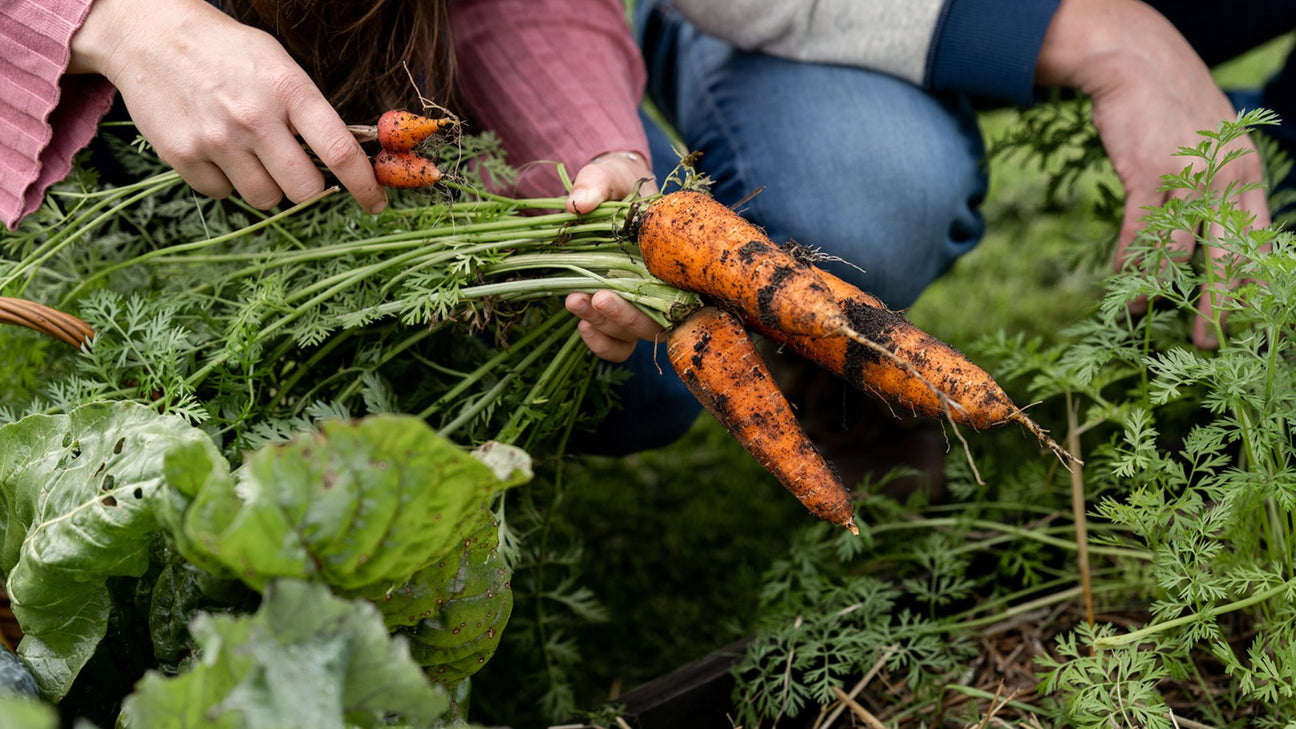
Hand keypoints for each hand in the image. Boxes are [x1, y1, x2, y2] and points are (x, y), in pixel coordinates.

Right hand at [70, 0, 386, 213]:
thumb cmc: (227, 51)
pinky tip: (217, 150)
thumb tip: (347, 159)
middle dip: (308, 186)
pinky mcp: (183, 155)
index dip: (365, 185)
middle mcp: (254, 118)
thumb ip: (310, 111)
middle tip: (295, 167)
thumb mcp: (279, 65)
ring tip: (250, 152)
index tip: (376, 202)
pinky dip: (226, 181)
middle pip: (305, 189)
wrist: (150, 35)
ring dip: (266, 185)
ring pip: (265, 198)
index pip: (340, 151)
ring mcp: (217, 139)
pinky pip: (222, 194)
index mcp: (288, 89)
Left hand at [563, 150, 663, 360]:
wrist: (611, 191)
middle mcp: (666, 286)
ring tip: (574, 302)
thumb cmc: (620, 182)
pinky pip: (621, 345)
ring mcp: (644, 303)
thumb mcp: (610, 174)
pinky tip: (583, 326)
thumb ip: (596, 183)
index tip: (614, 291)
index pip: (679, 293)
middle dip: (623, 317)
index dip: (652, 302)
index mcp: (675, 256)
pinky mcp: (622, 313)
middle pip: (656, 321)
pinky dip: (602, 343)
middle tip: (595, 298)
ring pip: (635, 334)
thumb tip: (579, 203)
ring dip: (606, 325)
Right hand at [1037, 0, 1270, 347]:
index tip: (1243, 321)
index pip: (1257, 242)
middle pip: (1230, 254)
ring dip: (1162, 287)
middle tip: (1210, 340)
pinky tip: (1122, 282)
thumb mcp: (1209, 147)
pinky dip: (1130, 260)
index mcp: (1246, 176)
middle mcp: (1226, 178)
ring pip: (1181, 248)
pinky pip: (1141, 230)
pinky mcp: (1151, 172)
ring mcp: (1189, 176)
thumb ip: (1215, 187)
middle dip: (1220, 302)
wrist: (1136, 64)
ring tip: (1145, 316)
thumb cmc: (1169, 110)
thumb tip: (1205, 237)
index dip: (1250, 286)